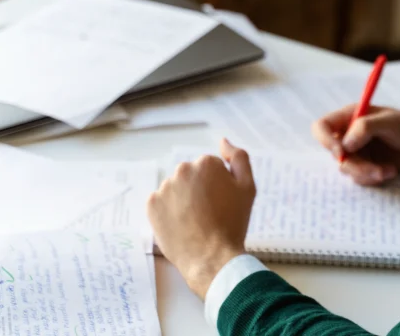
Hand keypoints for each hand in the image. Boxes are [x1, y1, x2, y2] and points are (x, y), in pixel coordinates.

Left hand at [146, 138, 256, 299]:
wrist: (211, 257)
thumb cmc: (233, 222)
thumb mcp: (248, 187)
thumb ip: (238, 158)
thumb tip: (223, 141)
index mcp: (205, 163)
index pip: (211, 168)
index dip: (219, 185)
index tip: (223, 202)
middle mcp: (182, 170)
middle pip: (192, 176)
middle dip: (199, 189)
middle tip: (210, 212)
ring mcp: (164, 188)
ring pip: (176, 189)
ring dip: (184, 199)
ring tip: (195, 221)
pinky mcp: (151, 205)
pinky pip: (162, 202)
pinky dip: (169, 210)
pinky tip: (181, 224)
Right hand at [312, 105, 399, 185]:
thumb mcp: (390, 122)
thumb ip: (365, 127)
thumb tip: (345, 143)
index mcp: (351, 117)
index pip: (322, 127)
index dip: (325, 140)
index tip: (340, 153)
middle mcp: (351, 134)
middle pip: (334, 155)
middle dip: (354, 165)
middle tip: (375, 169)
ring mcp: (359, 151)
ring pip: (347, 170)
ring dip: (367, 173)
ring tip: (388, 170)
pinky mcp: (368, 166)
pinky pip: (360, 178)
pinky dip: (374, 178)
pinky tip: (390, 171)